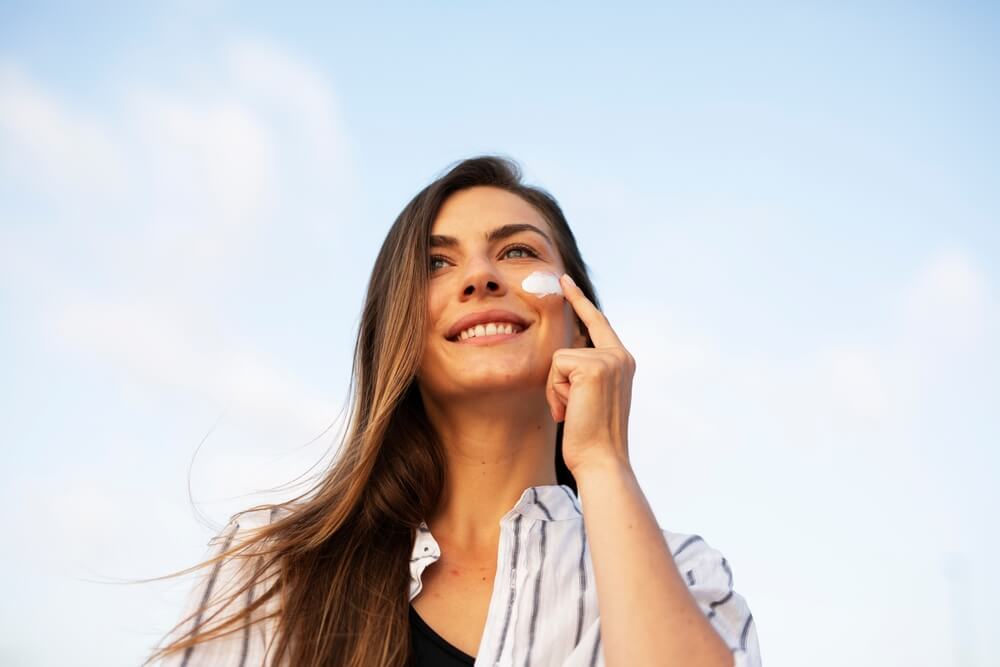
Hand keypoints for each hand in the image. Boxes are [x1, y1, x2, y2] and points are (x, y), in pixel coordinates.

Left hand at [546, 273, 635, 473]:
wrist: (601, 461)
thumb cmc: (590, 437)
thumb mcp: (590, 398)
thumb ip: (583, 373)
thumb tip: (562, 361)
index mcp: (622, 362)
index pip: (597, 323)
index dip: (579, 301)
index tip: (565, 280)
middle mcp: (620, 356)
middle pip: (568, 347)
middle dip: (558, 384)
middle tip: (571, 410)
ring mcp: (609, 359)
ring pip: (558, 359)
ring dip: (556, 389)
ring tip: (573, 413)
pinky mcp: (592, 367)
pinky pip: (555, 367)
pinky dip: (554, 392)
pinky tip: (570, 411)